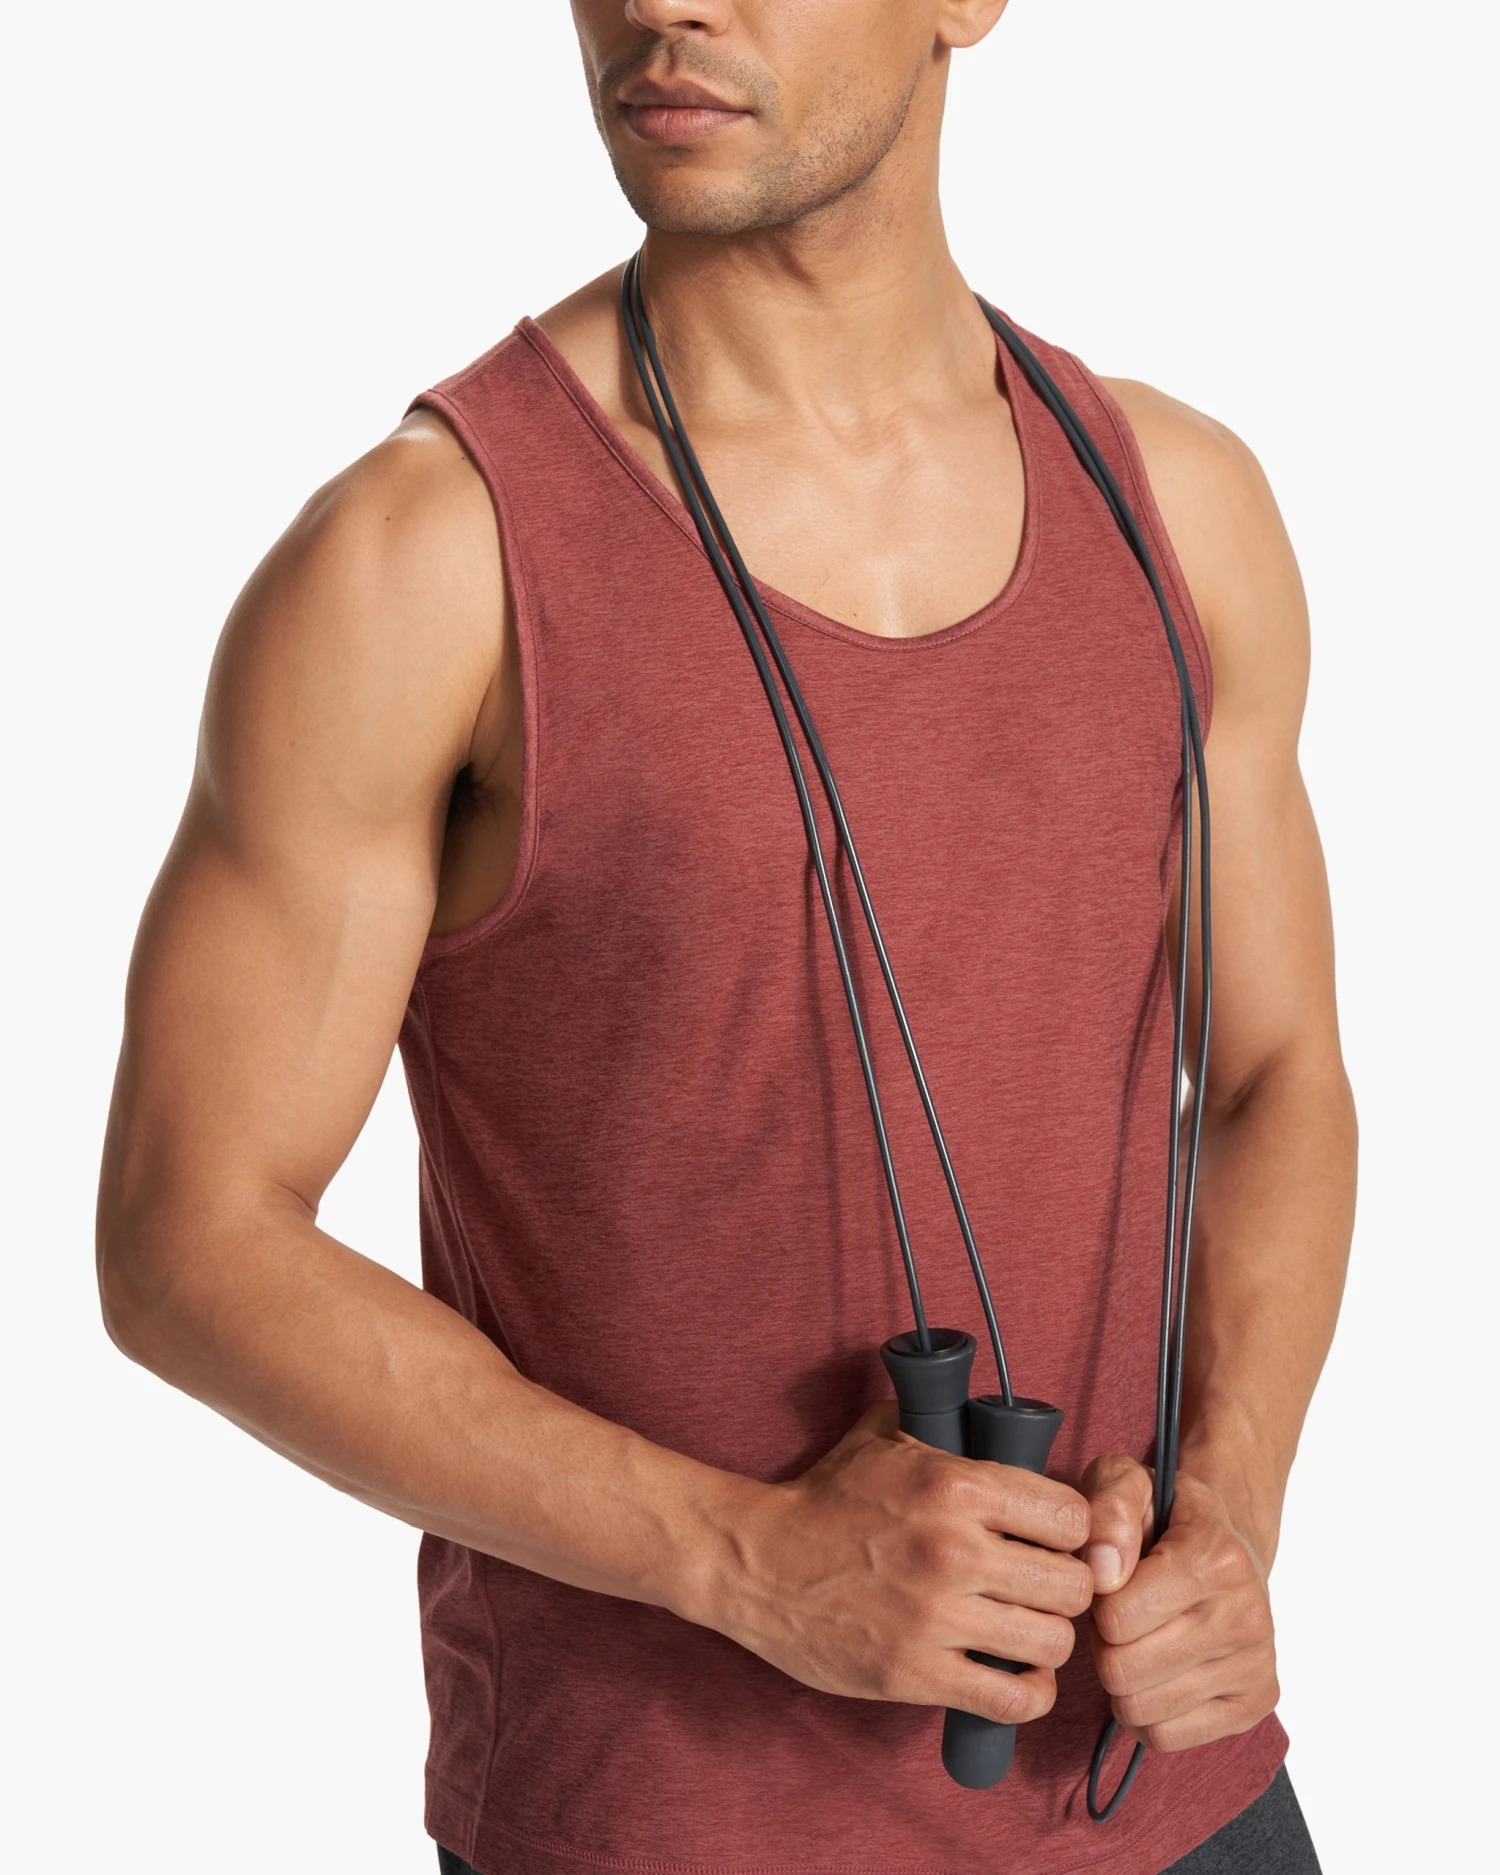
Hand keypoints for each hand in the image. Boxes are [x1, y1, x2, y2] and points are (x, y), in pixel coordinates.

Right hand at [709, 1404, 1093, 1722]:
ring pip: (1052, 1642)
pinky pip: (1011, 1699)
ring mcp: (936, 1616)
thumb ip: (946, 1427)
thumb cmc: (823, 1499)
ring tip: (1027, 1631)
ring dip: (1047, 1640)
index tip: (1056, 1540)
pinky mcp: (915, 1673)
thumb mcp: (884, 1438)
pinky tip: (1016, 1675)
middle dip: (1066, 1587)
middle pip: (1073, 1584)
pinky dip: (1027, 1692)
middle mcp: (954, 1550)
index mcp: (955, 1485)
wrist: (756, 1561)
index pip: (1072, 1515)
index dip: (1072, 1530)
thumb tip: (995, 1420)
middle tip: (1043, 1589)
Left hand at [1082, 1455, 1277, 1752]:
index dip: (1096, 1601)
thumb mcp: (1126, 1483)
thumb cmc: (1164, 1515)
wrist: (1227, 1542)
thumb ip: (1107, 1508)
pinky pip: (1166, 1737)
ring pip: (1139, 1709)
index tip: (1111, 1581)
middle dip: (1104, 1644)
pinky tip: (1156, 1673)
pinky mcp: (1256, 1703)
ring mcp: (1257, 1664)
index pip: (1115, 1618)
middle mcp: (1247, 1615)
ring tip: (1138, 1639)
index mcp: (1216, 1558)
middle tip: (1119, 1616)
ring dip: (1122, 1678)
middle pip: (1122, 1670)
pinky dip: (1146, 1712)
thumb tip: (1101, 1572)